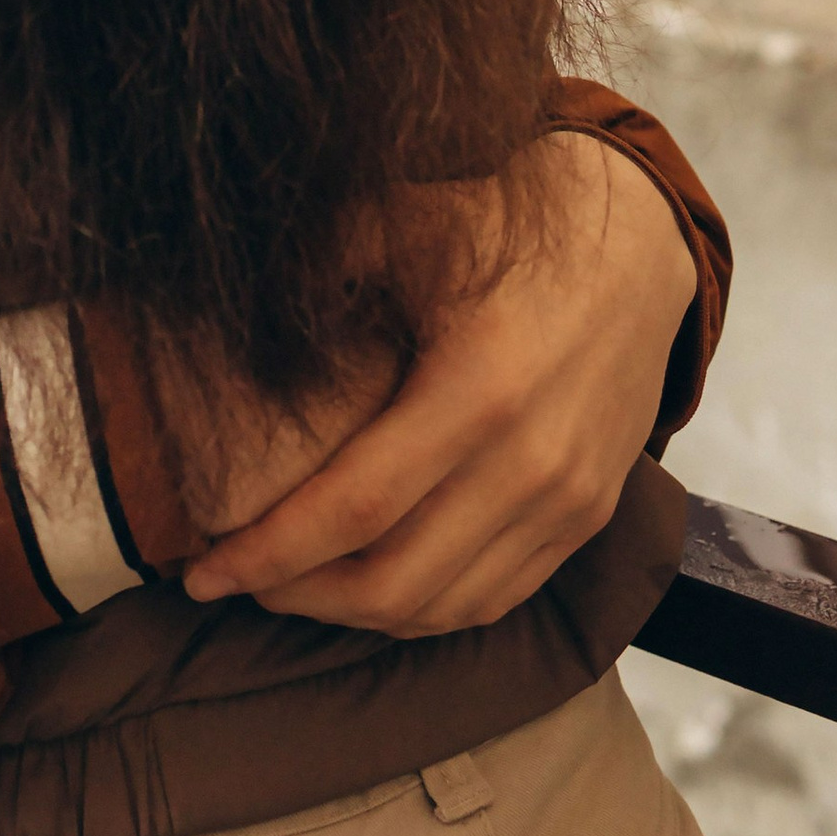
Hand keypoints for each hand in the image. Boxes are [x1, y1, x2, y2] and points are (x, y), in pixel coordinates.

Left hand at [181, 132, 695, 636]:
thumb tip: (226, 299)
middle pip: (394, 583)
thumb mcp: (403, 219)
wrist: (636, 246)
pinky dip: (424, 610)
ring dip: (355, 615)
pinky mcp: (587, 519)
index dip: (269, 551)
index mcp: (479, 391)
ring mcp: (567, 504)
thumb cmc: (502, 222)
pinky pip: (496, 598)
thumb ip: (317, 260)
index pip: (353, 509)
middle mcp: (530, 465)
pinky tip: (368, 589)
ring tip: (288, 586)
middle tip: (231, 581)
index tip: (200, 569)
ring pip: (445, 607)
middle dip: (297, 596)